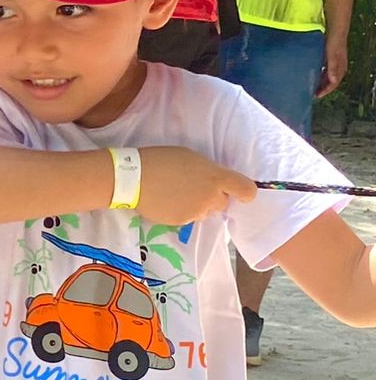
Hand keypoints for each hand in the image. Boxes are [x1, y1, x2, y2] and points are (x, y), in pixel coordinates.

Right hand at [136, 146, 255, 224]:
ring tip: (175, 193)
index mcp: (217, 178)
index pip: (247, 190)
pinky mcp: (181, 222)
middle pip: (223, 202)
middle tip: (192, 187)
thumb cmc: (161, 159)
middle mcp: (211, 198)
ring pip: (205, 211)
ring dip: (197, 205)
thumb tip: (214, 184)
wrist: (132, 178)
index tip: (238, 192)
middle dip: (213, 197)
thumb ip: (209, 172)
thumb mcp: (190, 157)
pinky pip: (188, 217)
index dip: (245, 192)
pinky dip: (181, 211)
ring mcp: (196, 212)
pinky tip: (166, 201)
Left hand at [318, 34, 347, 98]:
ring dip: (321, 83)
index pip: (333, 84)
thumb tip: (333, 81)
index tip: (317, 96)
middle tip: (313, 94)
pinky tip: (313, 76)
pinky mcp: (330, 60)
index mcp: (340, 69)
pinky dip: (320, 75)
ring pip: (328, 77)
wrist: (336, 32)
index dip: (326, 91)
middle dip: (323, 89)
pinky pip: (325, 71)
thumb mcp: (332, 57)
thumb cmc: (334, 44)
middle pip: (330, 82)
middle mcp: (338, 68)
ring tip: (312, 87)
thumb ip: (332, 68)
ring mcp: (334, 64)